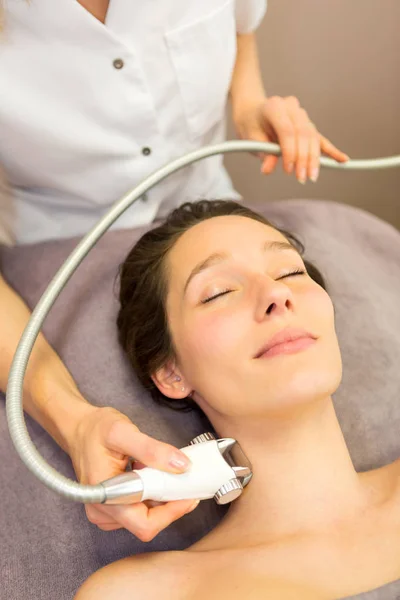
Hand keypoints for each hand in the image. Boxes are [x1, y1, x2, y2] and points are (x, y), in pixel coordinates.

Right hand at [68, 406, 198, 541]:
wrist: (79, 429)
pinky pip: (139, 512)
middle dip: (169, 504)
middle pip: (147, 524)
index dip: (171, 512)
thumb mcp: (123, 431)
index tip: (189, 493)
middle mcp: (102, 512)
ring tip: (163, 473)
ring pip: (145, 519)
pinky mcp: (111, 510)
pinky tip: (152, 477)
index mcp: (104, 497)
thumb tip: (182, 466)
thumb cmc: (96, 429)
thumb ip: (152, 450)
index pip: (145, 523)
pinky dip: (152, 496)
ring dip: (161, 499)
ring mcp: (105, 513)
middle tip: (182, 480)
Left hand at [233, 95, 348, 183]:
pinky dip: (330, 150)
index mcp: (275, 107)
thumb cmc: (251, 125)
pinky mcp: (307, 125)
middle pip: (303, 134)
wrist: (253, 112)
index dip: (290, 151)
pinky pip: (319, 139)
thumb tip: (267, 170)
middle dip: (304, 158)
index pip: (288, 131)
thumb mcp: (251, 139)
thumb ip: (262, 152)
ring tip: (312, 176)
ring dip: (314, 158)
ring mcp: (301, 115)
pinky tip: (343, 160)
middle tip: (302, 178)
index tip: (289, 170)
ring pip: (312, 137)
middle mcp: (291, 108)